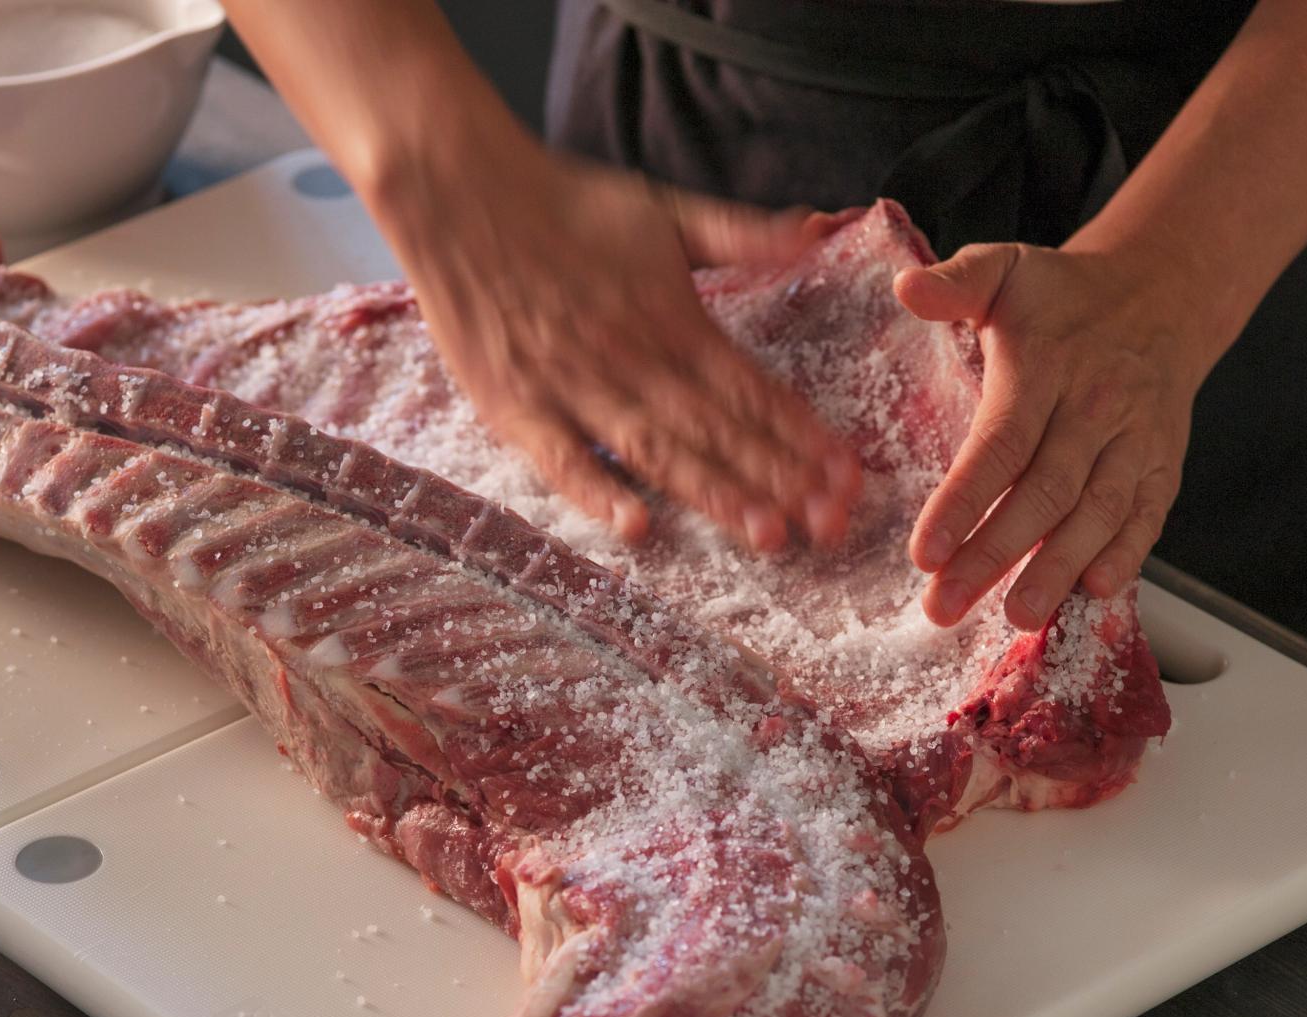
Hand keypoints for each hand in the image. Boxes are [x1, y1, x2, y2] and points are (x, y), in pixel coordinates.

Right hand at [371, 139, 860, 552]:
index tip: (848, 473)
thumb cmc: (563, 203)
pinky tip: (638, 529)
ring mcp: (570, 387)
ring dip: (714, 494)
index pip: (749, 386)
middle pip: (716, 429)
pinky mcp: (515, 408)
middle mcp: (628, 357)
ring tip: (768, 534)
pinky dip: (597, 495)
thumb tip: (818, 231)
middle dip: (779, 478)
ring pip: (656, 452)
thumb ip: (741, 233)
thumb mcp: (663, 210)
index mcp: (670, 314)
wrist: (458, 192)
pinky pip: (562, 461)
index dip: (801, 432)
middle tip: (831, 524)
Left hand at [893, 243, 1211, 629]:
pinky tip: (1096, 592)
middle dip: (994, 555)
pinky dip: (1127, 555)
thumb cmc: (1063, 295)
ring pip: (1097, 513)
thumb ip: (956, 280)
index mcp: (1046, 365)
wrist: (1161, 295)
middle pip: (1044, 492)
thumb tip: (906, 287)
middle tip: (946, 604)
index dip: (963, 501)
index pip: (1000, 442)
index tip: (924, 552)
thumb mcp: (1006, 267)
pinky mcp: (1162, 466)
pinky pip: (1147, 516)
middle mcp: (1096, 407)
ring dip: (1058, 569)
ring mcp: (1134, 441)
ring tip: (1017, 616)